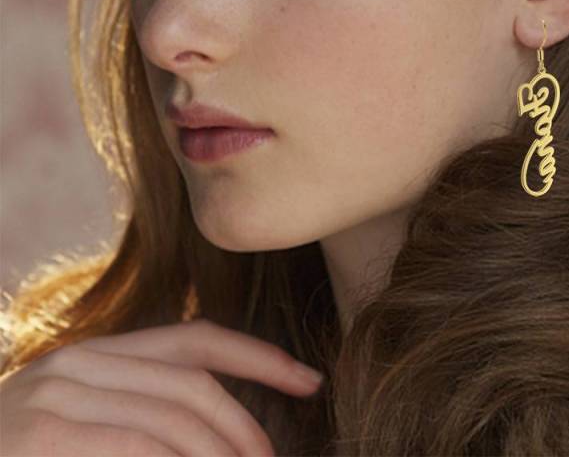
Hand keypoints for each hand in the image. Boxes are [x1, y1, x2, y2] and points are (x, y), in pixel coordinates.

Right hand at [0, 317, 324, 455]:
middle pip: (193, 383)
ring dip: (220, 454)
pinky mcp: (40, 437)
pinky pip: (139, 447)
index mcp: (97, 356)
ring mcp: (55, 397)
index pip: (195, 340)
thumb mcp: (88, 424)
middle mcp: (78, 364)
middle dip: (245, 426)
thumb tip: (221, 439)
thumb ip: (145, 417)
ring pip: (172, 420)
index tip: (310, 380)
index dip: (260, 357)